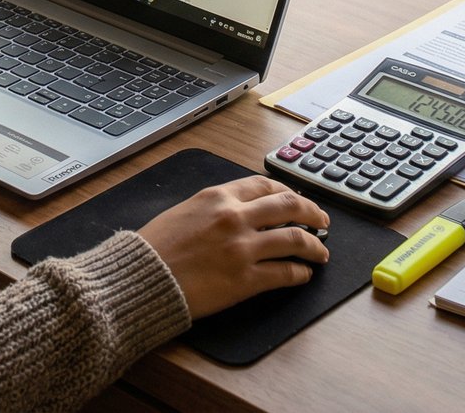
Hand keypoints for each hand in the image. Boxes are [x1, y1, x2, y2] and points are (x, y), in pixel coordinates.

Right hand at [137, 176, 330, 318]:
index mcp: (219, 197)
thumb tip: (241, 211)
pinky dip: (300, 274)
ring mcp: (243, 248)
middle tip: (323, 222)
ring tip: (321, 253)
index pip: (266, 185)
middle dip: (313, 213)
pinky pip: (285, 273)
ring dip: (314, 246)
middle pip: (290, 206)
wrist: (141, 278)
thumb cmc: (155, 247)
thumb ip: (215, 207)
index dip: (288, 192)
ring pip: (295, 239)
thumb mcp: (184, 211)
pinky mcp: (245, 280)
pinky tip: (303, 275)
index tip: (297, 200)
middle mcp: (235, 217)